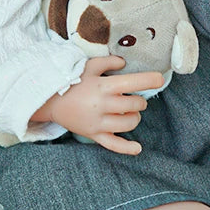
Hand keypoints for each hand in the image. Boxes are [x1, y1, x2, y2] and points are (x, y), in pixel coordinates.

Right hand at [35, 56, 164, 154]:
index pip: (132, 82)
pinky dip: (127, 148)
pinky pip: (113, 144)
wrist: (49, 101)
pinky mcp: (94, 134)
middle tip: (133, 97)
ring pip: (129, 123)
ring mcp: (99, 122)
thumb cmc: (72, 81)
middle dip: (139, 100)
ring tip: (130, 111)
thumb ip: (108, 62)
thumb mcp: (89, 66)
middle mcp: (103, 105)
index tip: (160, 78)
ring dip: (134, 116)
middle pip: (135, 104)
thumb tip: (124, 62)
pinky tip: (138, 148)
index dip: (149, 80)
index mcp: (103, 86)